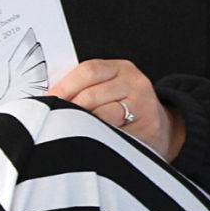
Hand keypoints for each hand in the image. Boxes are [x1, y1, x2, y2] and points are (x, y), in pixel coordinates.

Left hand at [50, 59, 184, 160]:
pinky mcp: (147, 129)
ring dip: (83, 125)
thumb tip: (48, 98)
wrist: (162, 129)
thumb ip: (85, 87)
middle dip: (69, 109)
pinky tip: (92, 141)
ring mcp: (144, 107)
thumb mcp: (110, 88)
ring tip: (72, 131)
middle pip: (92, 94)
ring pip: (102, 116)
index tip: (47, 99)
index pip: (89, 71)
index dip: (64, 86)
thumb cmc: (124, 109)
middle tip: (55, 120)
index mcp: (123, 69)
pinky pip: (114, 135)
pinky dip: (99, 139)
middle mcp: (136, 84)